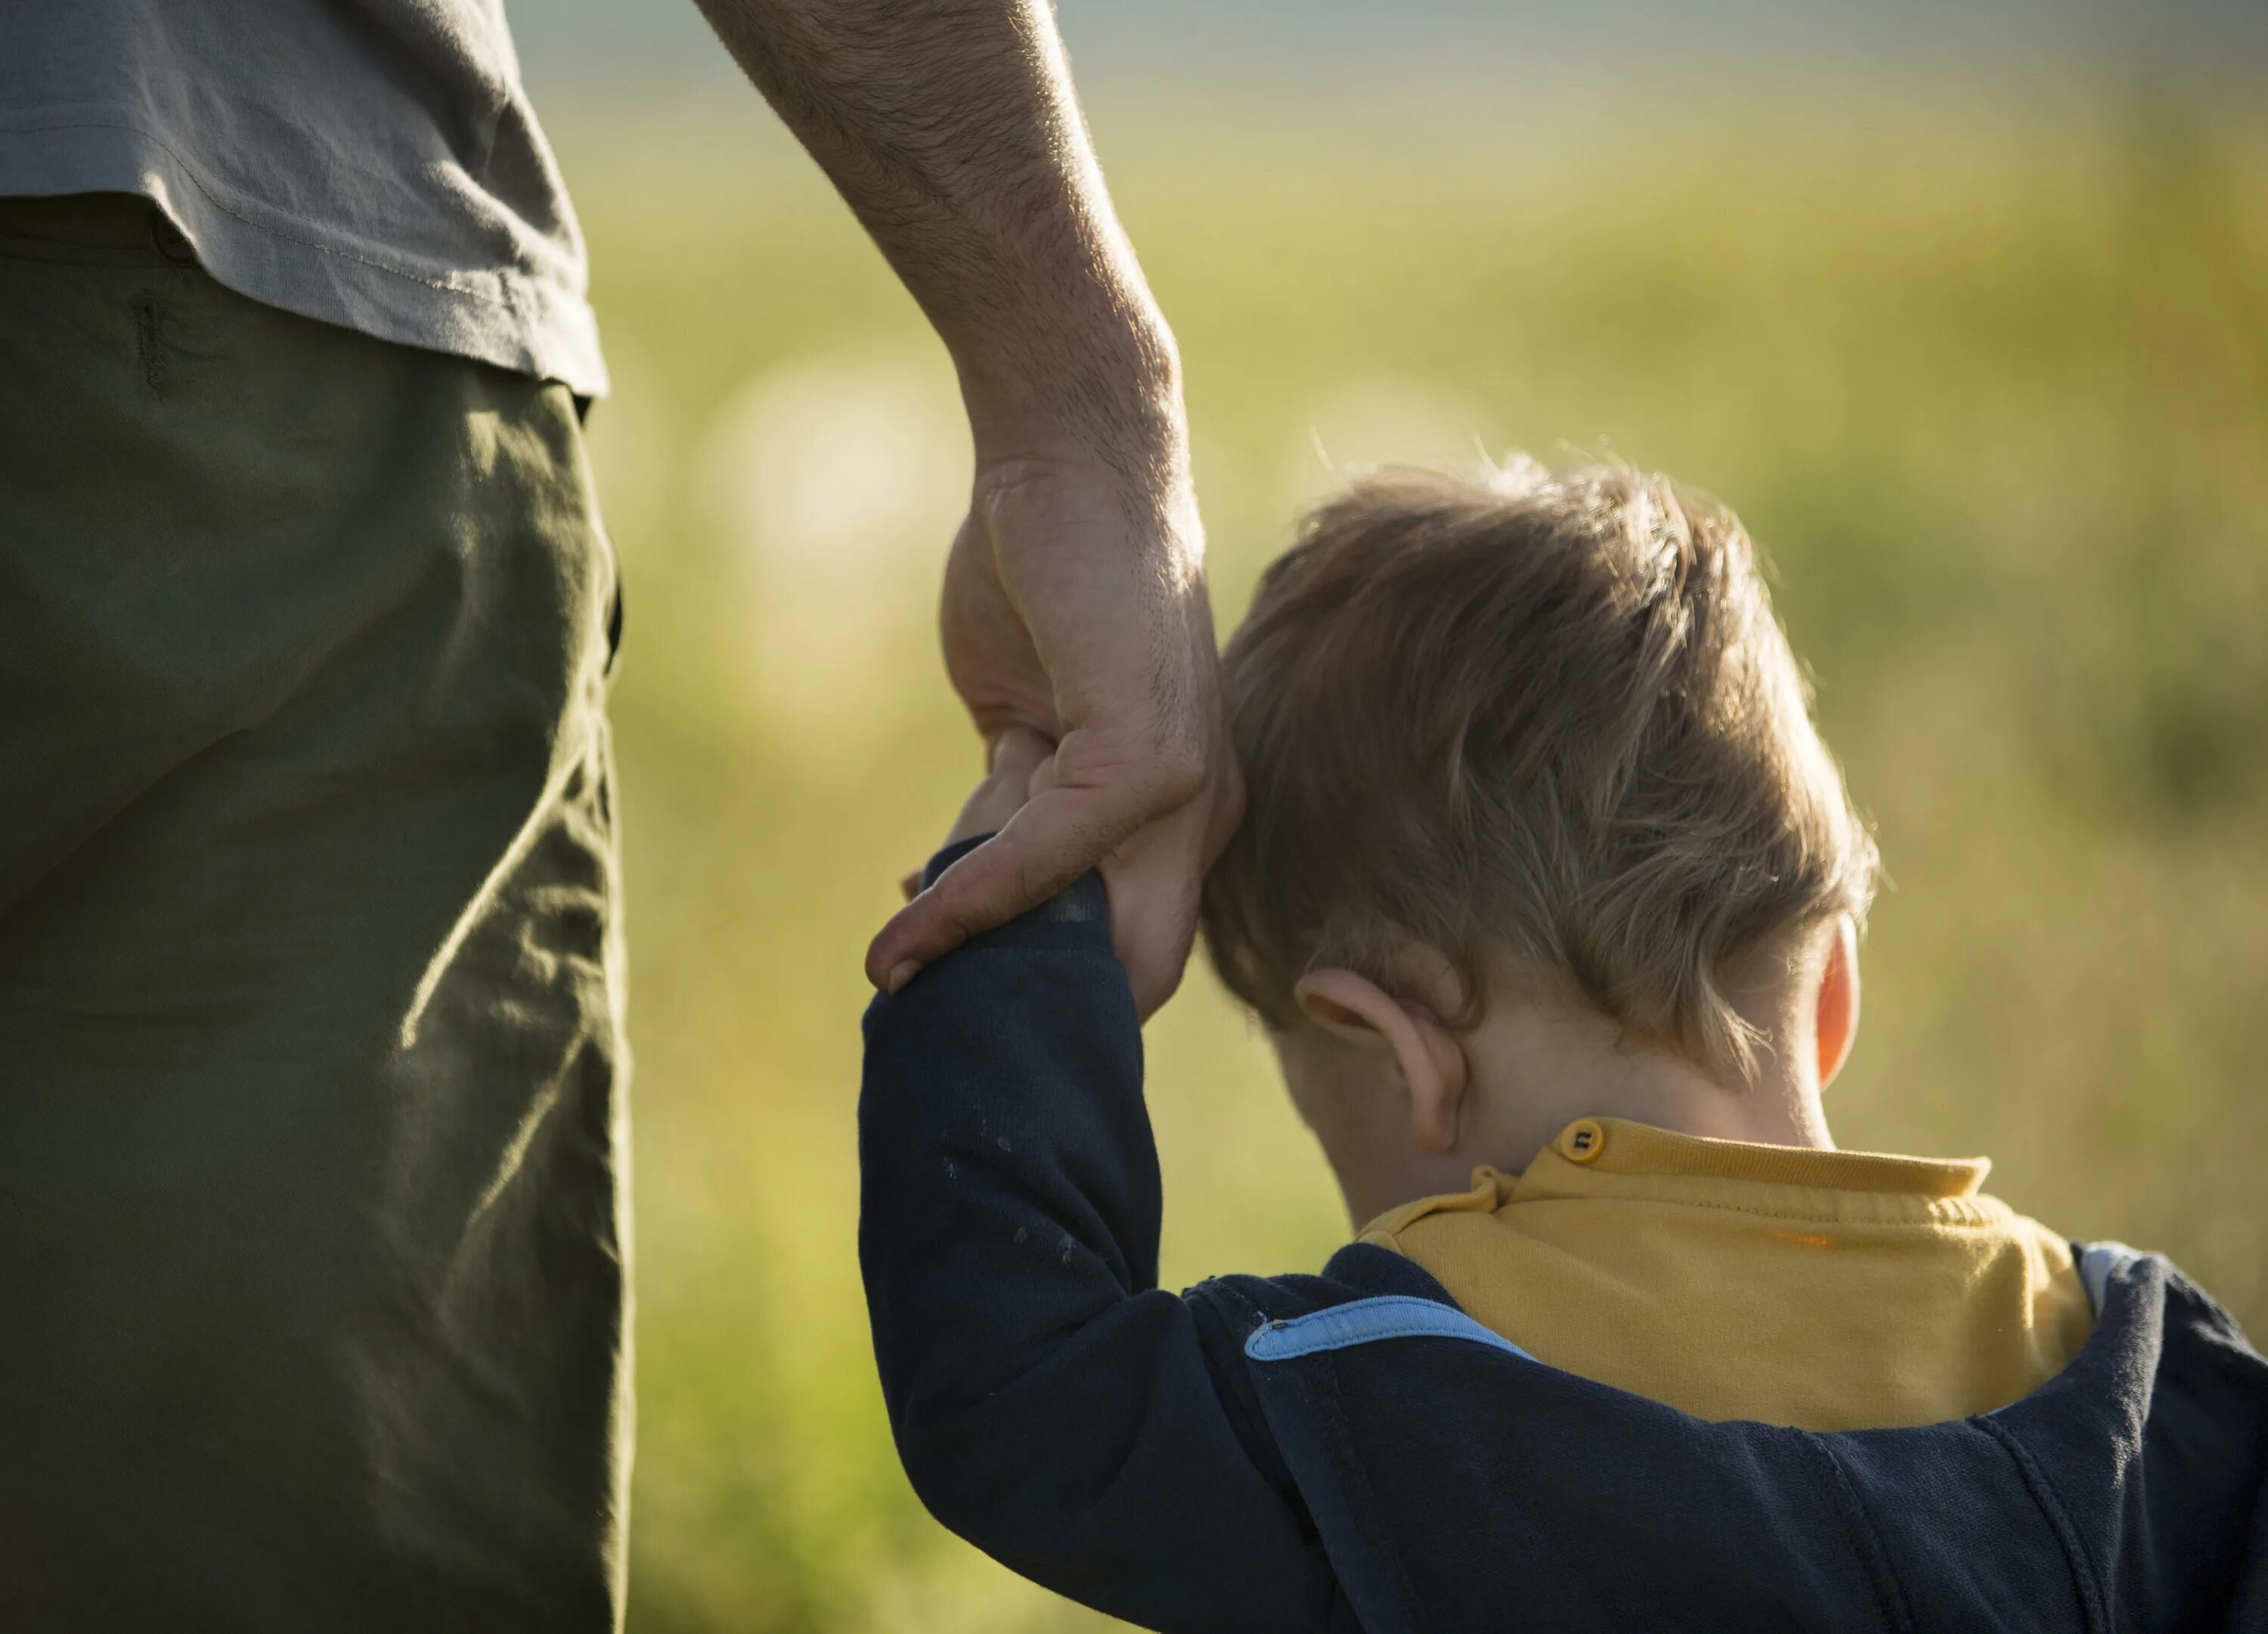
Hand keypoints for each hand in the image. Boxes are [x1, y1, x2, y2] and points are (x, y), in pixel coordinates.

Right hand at [866, 442, 1242, 1017]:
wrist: (1068, 464)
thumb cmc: (1045, 581)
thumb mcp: (1028, 722)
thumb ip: (1016, 810)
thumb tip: (964, 890)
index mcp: (1182, 810)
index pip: (1137, 948)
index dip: (1056, 991)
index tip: (962, 997)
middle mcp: (1200, 811)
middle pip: (1135, 974)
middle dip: (1037, 1010)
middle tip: (935, 1019)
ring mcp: (1183, 790)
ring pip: (1082, 932)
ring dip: (980, 965)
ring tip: (895, 983)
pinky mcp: (1146, 757)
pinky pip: (1040, 859)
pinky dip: (964, 902)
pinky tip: (904, 926)